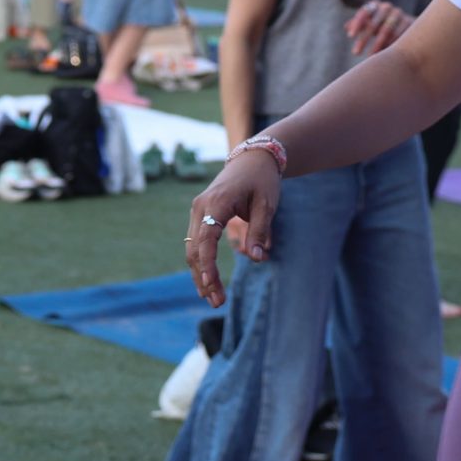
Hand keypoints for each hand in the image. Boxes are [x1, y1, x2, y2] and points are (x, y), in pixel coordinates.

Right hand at [185, 150, 283, 306]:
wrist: (253, 158)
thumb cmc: (262, 180)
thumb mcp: (267, 205)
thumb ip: (260, 232)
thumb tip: (257, 259)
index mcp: (216, 204)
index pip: (206, 240)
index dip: (206, 265)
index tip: (210, 285)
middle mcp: (200, 208)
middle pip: (195, 250)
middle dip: (203, 278)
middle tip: (217, 302)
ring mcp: (198, 212)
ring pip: (192, 249)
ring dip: (200, 274)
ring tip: (213, 298)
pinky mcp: (201, 215)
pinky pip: (197, 243)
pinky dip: (201, 263)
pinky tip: (208, 281)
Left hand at [344, 0, 413, 55]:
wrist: (405, 23)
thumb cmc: (380, 23)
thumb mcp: (368, 22)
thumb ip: (358, 24)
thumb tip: (346, 27)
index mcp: (374, 5)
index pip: (364, 12)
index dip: (357, 23)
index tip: (350, 36)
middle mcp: (387, 7)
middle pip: (373, 24)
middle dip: (363, 39)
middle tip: (355, 53)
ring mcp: (399, 13)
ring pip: (386, 31)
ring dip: (376, 45)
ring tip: (370, 56)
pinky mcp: (409, 22)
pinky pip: (398, 35)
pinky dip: (389, 45)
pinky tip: (383, 53)